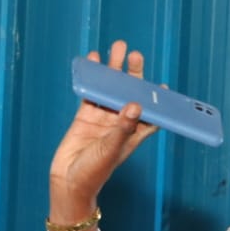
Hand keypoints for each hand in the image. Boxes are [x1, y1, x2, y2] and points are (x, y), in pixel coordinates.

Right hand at [48, 41, 159, 230]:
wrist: (67, 181)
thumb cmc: (94, 172)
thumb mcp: (111, 150)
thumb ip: (123, 127)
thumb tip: (136, 105)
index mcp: (133, 134)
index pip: (151, 115)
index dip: (157, 101)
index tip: (162, 88)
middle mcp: (120, 124)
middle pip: (130, 94)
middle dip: (133, 75)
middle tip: (134, 55)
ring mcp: (102, 119)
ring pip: (110, 90)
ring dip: (113, 71)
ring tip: (116, 48)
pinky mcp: (85, 116)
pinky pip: (91, 93)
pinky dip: (93, 78)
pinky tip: (93, 61)